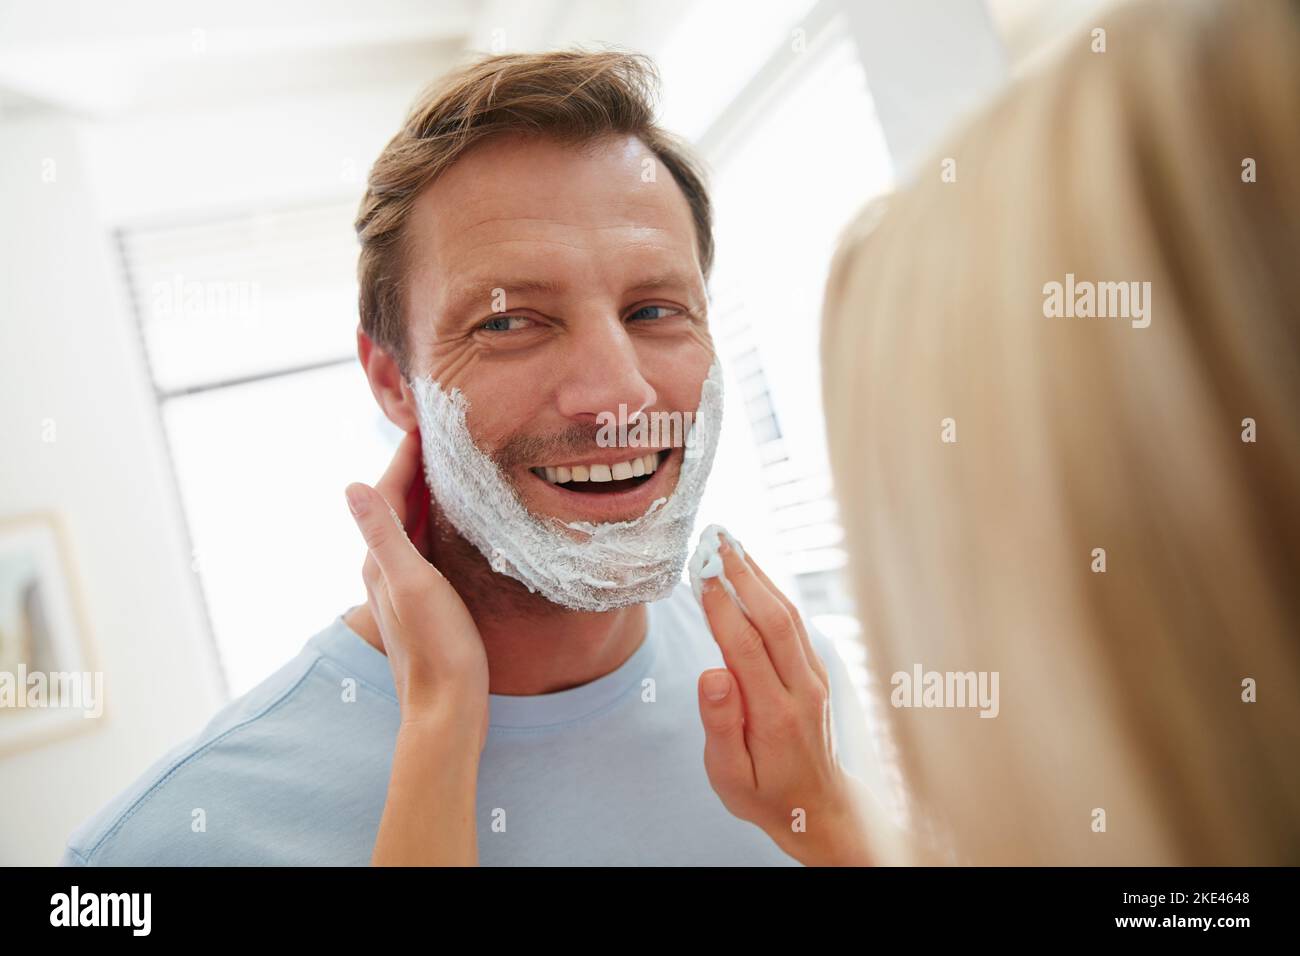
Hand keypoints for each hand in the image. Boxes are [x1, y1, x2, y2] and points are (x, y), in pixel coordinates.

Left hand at [345, 430, 488, 747]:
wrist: (447, 707)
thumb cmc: (435, 647)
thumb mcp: (411, 583)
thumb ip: (383, 535)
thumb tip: (351, 486)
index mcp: (380, 560)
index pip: (388, 492)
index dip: (404, 456)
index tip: (421, 421)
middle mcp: (387, 568)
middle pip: (399, 504)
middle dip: (416, 468)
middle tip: (440, 433)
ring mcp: (406, 584)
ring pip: (414, 524)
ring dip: (428, 493)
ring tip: (451, 464)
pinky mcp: (426, 598)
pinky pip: (429, 545)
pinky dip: (440, 521)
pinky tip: (458, 521)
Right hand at [695, 528, 874, 865]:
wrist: (816, 808)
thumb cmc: (764, 794)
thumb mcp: (730, 776)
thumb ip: (720, 725)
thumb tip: (712, 673)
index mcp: (775, 716)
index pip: (746, 648)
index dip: (722, 607)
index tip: (700, 573)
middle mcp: (803, 690)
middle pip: (774, 620)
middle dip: (743, 575)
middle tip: (715, 540)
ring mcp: (815, 678)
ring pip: (789, 615)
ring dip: (759, 575)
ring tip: (730, 543)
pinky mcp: (817, 672)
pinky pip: (795, 624)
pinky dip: (773, 592)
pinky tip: (752, 573)